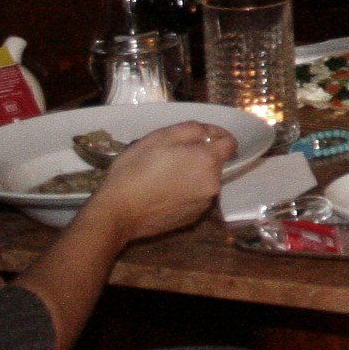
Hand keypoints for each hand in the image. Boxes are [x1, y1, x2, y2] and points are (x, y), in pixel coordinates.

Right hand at [85, 123, 234, 241]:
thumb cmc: (136, 170)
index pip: (231, 143)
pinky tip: (163, 193)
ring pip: (204, 181)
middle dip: (199, 156)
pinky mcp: (192, 219)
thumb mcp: (160, 137)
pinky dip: (186, 192)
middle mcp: (213, 184)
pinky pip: (195, 198)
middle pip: (215, 163)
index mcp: (208, 161)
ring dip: (192, 175)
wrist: (118, 212)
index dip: (217, 135)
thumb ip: (192, 130)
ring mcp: (203, 204)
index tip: (199, 136)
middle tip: (170, 156)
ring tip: (164, 176)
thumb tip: (207, 133)